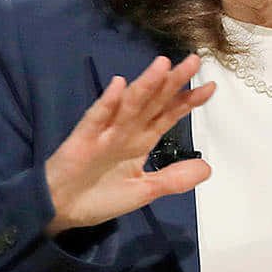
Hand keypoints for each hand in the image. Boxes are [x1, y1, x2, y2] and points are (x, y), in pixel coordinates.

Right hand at [42, 54, 214, 235]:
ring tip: (163, 66)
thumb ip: (173, 179)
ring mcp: (105, 132)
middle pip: (154, 102)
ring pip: (129, 104)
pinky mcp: (83, 139)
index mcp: (141, 140)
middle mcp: (127, 130)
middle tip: (193, 61)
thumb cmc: (99, 196)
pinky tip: (118, 87)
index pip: (169, 115)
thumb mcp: (144, 191)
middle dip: (173, 83)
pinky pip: (97, 118)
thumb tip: (208, 167)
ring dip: (145, 85)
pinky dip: (107, 103)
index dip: (188, 100)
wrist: (61, 209)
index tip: (211, 87)